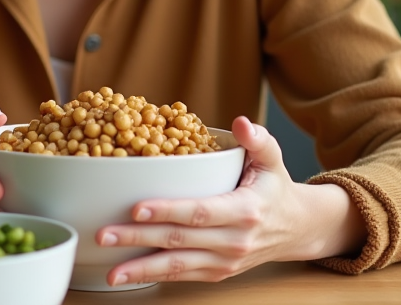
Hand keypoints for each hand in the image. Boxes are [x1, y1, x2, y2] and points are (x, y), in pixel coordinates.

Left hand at [96, 116, 365, 285]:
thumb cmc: (275, 188)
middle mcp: (233, 240)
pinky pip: (182, 276)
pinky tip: (129, 275)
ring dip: (141, 268)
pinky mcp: (217, 272)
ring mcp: (225, 261)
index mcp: (244, 211)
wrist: (296, 228)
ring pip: (177, 267)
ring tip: (110, 270)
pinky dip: (154, 277)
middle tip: (104, 235)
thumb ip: (257, 139)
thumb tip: (240, 123)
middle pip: (179, 241)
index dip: (168, 211)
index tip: (137, 207)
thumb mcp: (272, 158)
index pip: (200, 212)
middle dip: (138, 239)